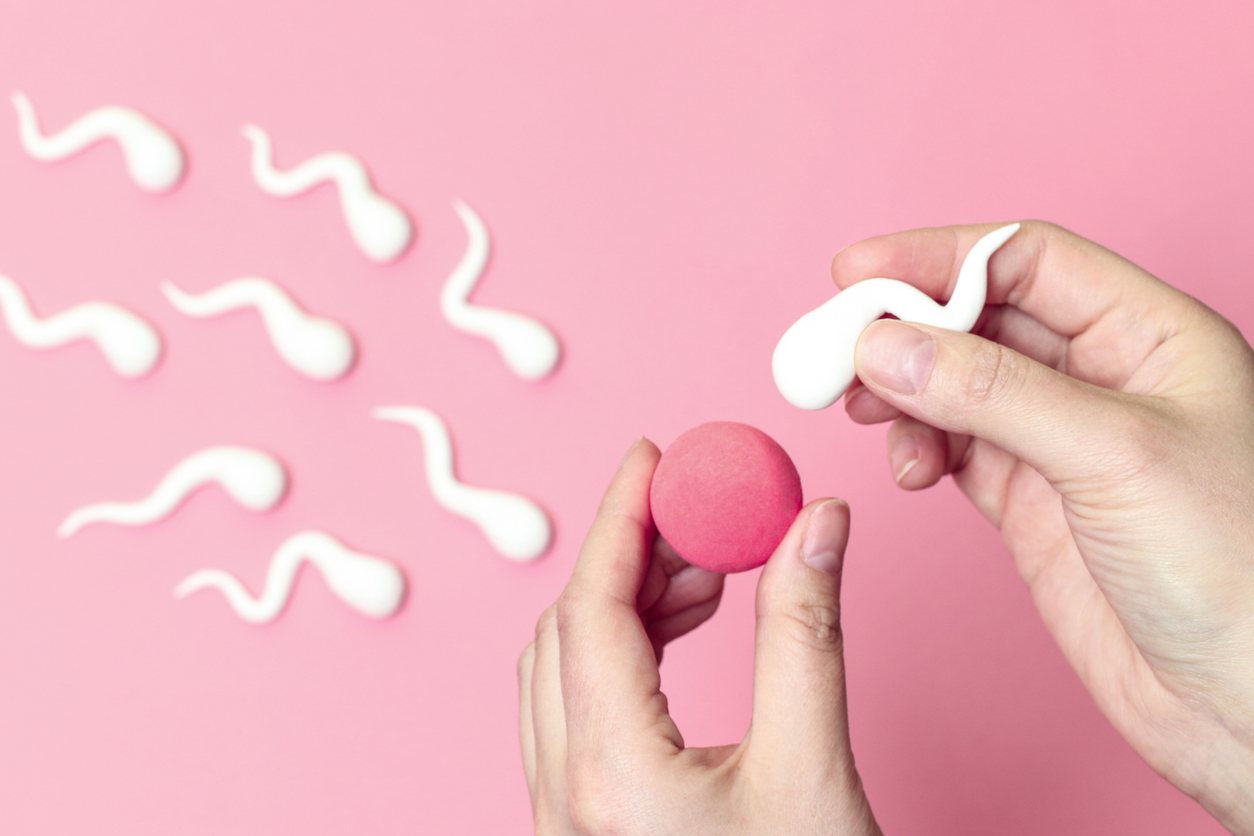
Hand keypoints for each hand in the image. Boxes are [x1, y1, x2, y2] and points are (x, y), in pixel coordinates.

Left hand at [518, 439, 880, 834]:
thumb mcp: (815, 772)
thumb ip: (805, 637)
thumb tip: (814, 524)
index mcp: (609, 780)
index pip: (590, 610)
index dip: (621, 519)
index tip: (652, 460)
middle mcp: (563, 803)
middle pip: (567, 634)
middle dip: (630, 558)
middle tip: (699, 518)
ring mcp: (562, 822)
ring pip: (561, 674)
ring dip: (624, 609)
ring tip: (706, 577)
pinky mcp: (582, 829)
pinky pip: (571, 718)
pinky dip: (617, 660)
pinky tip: (677, 636)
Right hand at [840, 221, 1253, 832]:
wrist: (1246, 702)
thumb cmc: (1238, 568)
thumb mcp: (1112, 455)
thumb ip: (990, 393)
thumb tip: (885, 346)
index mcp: (1150, 334)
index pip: (1025, 261)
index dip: (937, 258)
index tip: (855, 271)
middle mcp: (1102, 378)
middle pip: (978, 318)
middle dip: (903, 327)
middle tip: (835, 348)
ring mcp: (1060, 442)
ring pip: (955, 384)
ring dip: (900, 390)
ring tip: (859, 410)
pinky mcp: (1028, 502)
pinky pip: (950, 449)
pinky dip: (914, 447)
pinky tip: (905, 465)